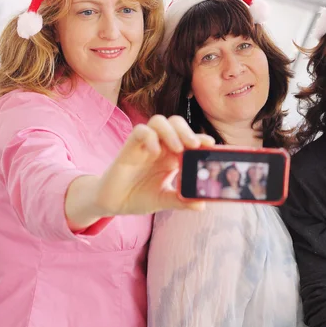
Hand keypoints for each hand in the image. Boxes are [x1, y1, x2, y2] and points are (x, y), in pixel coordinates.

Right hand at [93, 115, 214, 215]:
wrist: (114, 203)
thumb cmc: (140, 197)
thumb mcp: (164, 200)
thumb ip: (181, 201)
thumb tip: (202, 205)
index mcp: (173, 156)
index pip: (189, 139)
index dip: (201, 139)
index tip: (211, 145)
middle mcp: (161, 146)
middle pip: (176, 123)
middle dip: (187, 130)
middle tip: (195, 145)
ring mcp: (145, 145)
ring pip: (159, 121)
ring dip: (171, 132)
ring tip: (178, 149)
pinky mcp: (129, 147)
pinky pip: (140, 131)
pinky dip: (149, 137)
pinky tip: (155, 153)